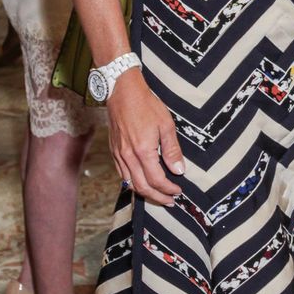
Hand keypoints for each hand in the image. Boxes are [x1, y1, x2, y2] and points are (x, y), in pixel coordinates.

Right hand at [107, 70, 183, 205]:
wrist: (122, 91)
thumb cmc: (146, 105)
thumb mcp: (166, 125)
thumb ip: (172, 150)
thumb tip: (179, 170)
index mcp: (143, 151)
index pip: (156, 180)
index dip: (168, 189)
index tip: (178, 191)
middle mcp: (128, 156)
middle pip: (142, 187)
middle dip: (157, 197)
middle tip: (170, 201)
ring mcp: (119, 154)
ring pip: (130, 183)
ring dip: (145, 193)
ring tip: (158, 196)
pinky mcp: (114, 151)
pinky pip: (122, 174)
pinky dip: (133, 183)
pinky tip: (142, 182)